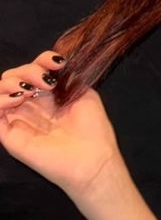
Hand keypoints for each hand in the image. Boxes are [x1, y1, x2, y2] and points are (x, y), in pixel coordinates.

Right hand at [0, 50, 120, 199]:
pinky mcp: (9, 136)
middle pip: (13, 77)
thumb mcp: (84, 95)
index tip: (58, 63)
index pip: (33, 69)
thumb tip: (53, 66)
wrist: (92, 159)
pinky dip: (0, 100)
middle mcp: (30, 106)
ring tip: (29, 90)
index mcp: (48, 96)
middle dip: (28, 71)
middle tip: (47, 82)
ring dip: (11, 82)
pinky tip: (18, 98)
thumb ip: (66, 79)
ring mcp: (18, 120)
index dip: (42, 60)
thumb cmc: (93, 129)